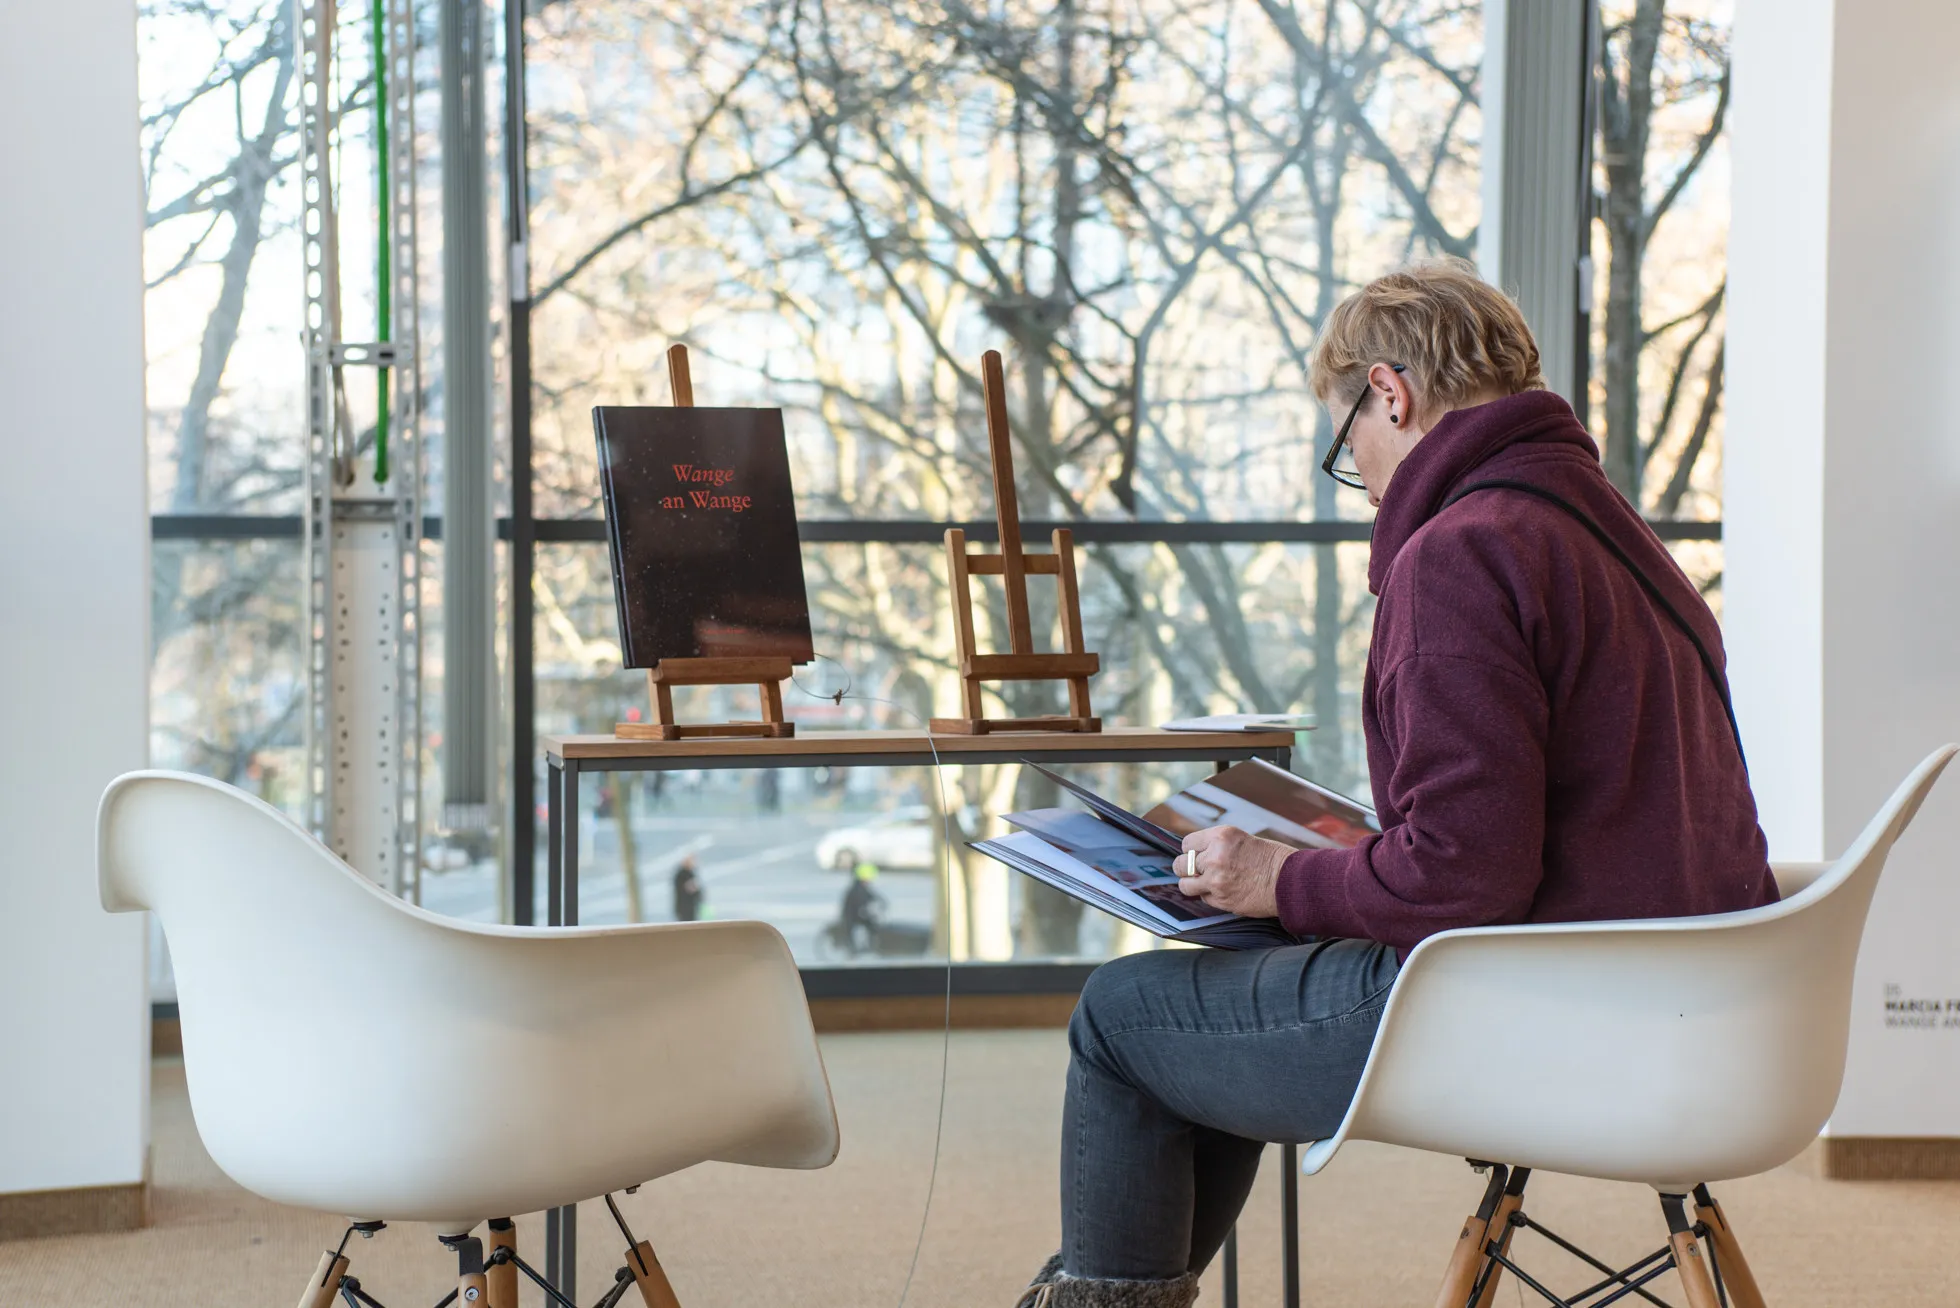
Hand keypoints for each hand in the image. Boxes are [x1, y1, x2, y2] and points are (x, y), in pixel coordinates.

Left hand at [1171, 826, 1289, 917]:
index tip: (1197, 855)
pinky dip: (1209, 896)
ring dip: (1193, 884)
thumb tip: (1195, 855)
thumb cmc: (1271, 859)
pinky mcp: (1221, 900)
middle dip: (1187, 868)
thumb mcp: (1241, 840)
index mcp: (1221, 836)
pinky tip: (1224, 891)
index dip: (1192, 851)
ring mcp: (1216, 880)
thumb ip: (1217, 846)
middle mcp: (1215, 857)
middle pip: (1182, 864)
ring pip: (1186, 884)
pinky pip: (1203, 898)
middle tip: (1198, 871)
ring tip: (1206, 883)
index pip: (1187, 844)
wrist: (1291, 881)